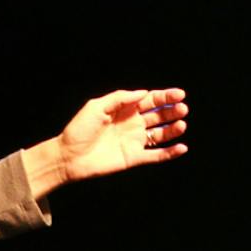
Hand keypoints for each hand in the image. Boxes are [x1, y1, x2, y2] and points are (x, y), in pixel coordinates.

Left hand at [29, 88, 188, 190]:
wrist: (68, 156)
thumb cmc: (79, 129)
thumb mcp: (96, 106)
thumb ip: (119, 98)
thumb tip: (143, 93)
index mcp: (125, 110)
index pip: (150, 100)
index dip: (165, 97)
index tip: (179, 94)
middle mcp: (133, 124)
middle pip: (159, 115)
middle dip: (172, 111)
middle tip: (182, 108)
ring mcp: (134, 141)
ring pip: (160, 134)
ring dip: (173, 129)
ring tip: (181, 124)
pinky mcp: (134, 158)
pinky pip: (156, 155)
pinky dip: (170, 153)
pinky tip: (182, 147)